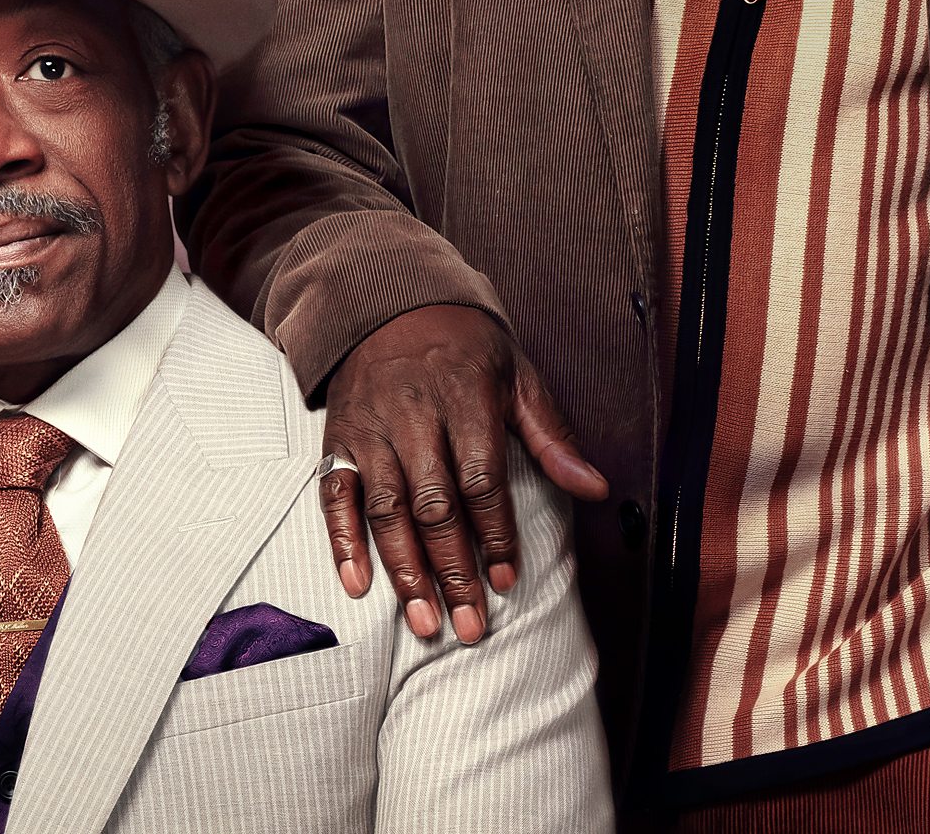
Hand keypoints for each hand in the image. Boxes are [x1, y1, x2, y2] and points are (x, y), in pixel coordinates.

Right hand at [320, 305, 605, 643]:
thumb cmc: (464, 347)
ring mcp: (370, 429)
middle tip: (471, 624)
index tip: (507, 578)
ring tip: (427, 621)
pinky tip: (359, 584)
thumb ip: (552, 437)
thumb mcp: (517, 377)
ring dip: (405, 571)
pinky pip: (334, 495)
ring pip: (386, 510)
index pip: (481, 478)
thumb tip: (596, 487)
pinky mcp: (337, 439)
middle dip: (453, 570)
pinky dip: (342, 541)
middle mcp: (412, 415)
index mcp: (464, 397)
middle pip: (433, 505)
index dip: (494, 533)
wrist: (389, 304)